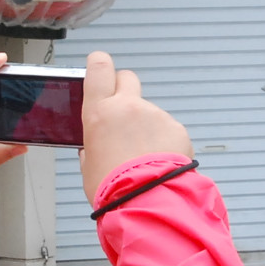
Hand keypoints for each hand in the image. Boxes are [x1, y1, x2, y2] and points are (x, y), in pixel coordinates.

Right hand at [80, 51, 191, 205]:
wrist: (146, 202)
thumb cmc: (114, 190)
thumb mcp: (88, 167)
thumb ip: (92, 148)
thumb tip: (95, 147)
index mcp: (100, 113)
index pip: (99, 68)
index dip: (98, 64)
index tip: (98, 65)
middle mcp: (129, 107)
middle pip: (127, 78)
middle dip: (123, 89)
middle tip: (120, 112)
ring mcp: (155, 115)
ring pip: (149, 111)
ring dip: (145, 126)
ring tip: (142, 157)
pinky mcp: (176, 128)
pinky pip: (167, 129)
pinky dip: (164, 141)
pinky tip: (158, 162)